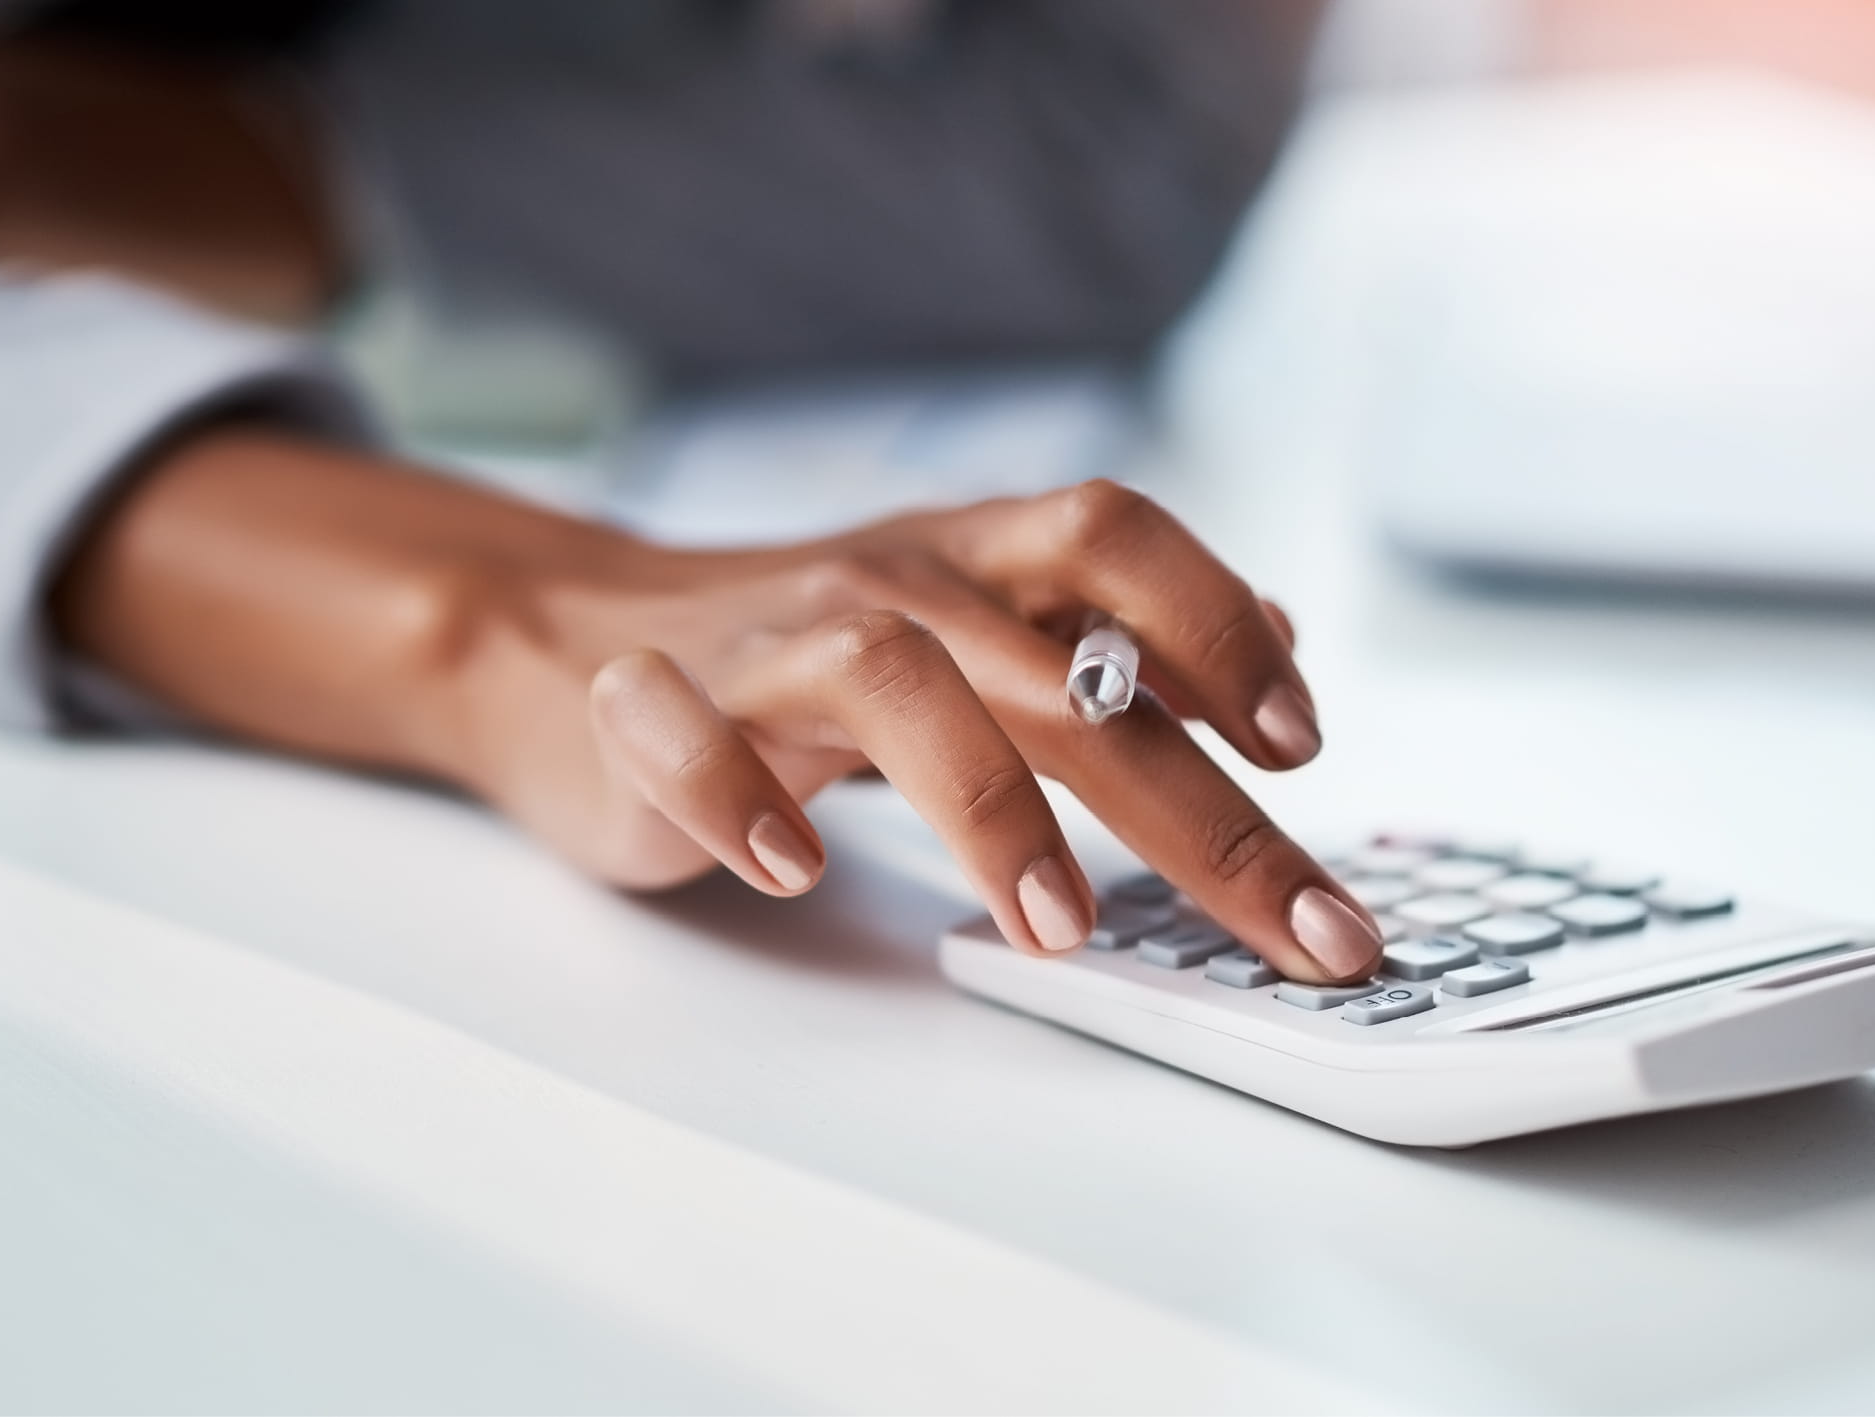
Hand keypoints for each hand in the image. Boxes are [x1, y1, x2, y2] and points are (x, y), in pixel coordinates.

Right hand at [56, 430, 1385, 981]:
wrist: (571, 640)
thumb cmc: (810, 656)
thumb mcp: (980, 625)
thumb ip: (1124, 639)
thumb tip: (1285, 640)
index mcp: (977, 558)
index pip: (1116, 539)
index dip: (1218, 624)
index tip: (1303, 746)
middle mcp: (893, 582)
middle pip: (1065, 671)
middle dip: (1200, 813)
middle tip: (1299, 933)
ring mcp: (770, 638)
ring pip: (892, 680)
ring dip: (987, 808)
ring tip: (1057, 930)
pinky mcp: (653, 707)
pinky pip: (691, 737)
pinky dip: (743, 798)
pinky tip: (795, 870)